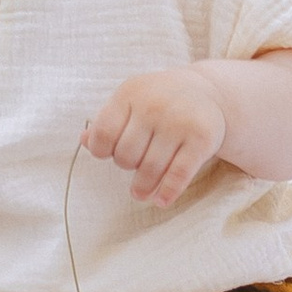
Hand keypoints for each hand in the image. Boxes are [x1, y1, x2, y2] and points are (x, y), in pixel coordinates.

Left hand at [85, 65, 227, 208]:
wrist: (207, 91)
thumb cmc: (159, 99)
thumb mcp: (131, 100)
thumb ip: (107, 120)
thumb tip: (84, 140)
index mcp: (131, 93)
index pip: (103, 133)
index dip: (101, 150)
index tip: (109, 155)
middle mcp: (154, 105)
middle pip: (126, 155)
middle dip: (127, 165)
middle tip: (134, 164)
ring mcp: (179, 122)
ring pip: (150, 169)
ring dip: (142, 186)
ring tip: (140, 192)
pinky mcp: (201, 139)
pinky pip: (178, 175)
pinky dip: (168, 192)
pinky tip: (161, 200)